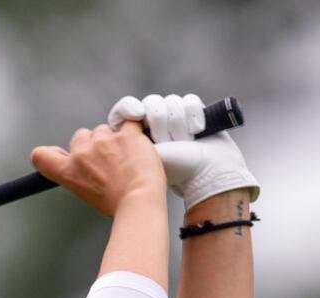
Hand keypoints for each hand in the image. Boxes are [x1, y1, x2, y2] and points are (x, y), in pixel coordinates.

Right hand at [30, 121, 165, 217]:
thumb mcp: (86, 194)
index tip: (60, 154)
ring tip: (128, 160)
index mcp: (68, 172)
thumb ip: (79, 175)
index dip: (49, 152)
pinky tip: (139, 141)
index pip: (41, 156)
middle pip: (81, 135)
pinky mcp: (126, 133)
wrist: (139, 202)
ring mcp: (104, 140)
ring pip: (105, 129)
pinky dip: (134, 129)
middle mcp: (82, 153)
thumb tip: (82, 167)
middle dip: (94, 144)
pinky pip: (130, 121)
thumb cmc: (118, 204)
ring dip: (115, 139)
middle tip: (109, 162)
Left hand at [108, 93, 258, 208]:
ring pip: (171, 102)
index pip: (126, 108)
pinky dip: (194, 116)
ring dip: (178, 125)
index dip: (130, 108)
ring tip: (184, 142)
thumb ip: (123, 140)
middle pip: (152, 103)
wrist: (205, 174)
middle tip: (167, 142)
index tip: (137, 115)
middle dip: (161, 124)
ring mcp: (175, 117)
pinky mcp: (194, 113)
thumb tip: (114, 125)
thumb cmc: (171, 170)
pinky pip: (190, 101)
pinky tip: (197, 131)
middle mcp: (155, 122)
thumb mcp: (140, 157)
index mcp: (137, 133)